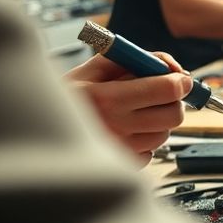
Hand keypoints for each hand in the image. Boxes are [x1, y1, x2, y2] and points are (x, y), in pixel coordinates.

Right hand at [65, 52, 190, 163]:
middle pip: (173, 116)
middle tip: (160, 94)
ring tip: (133, 111)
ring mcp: (119, 150)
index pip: (166, 90)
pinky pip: (151, 151)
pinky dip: (145, 139)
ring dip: (157, 120)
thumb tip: (173, 67)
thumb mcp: (97, 66)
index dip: (180, 81)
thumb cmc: (73, 92)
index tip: (181, 79)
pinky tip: (126, 130)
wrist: (41, 124)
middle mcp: (114, 127)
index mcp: (107, 98)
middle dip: (173, 101)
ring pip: (164, 133)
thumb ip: (139, 57)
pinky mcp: (121, 165)